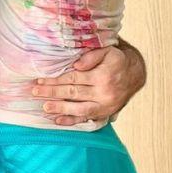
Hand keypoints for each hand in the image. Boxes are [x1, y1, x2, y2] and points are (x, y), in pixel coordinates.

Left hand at [32, 45, 146, 125]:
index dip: (56, 80)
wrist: (136, 74)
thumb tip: (76, 65)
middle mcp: (104, 92)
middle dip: (52, 93)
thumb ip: (92, 56)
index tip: (41, 80)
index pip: (74, 78)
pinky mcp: (105, 113)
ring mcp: (105, 105)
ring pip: (79, 109)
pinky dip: (72, 121)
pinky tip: (58, 121)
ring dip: (60, 108)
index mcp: (103, 76)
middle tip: (35, 92)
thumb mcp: (108, 51)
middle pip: (73, 93)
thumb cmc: (117, 60)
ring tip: (45, 107)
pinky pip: (87, 119)